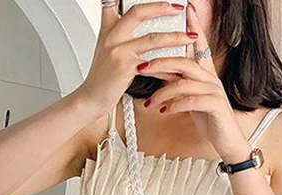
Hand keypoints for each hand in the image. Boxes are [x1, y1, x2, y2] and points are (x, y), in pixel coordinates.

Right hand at [79, 1, 193, 115]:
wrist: (91, 98)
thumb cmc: (103, 78)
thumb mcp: (108, 52)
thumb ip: (122, 38)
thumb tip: (144, 32)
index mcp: (108, 29)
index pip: (115, 3)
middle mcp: (112, 36)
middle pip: (139, 13)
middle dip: (161, 7)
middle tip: (178, 8)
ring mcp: (119, 51)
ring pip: (152, 38)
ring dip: (175, 37)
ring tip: (189, 37)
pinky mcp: (126, 67)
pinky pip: (154, 64)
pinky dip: (168, 67)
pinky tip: (179, 68)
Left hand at [138, 3, 251, 162]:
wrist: (227, 142)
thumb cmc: (209, 119)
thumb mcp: (190, 97)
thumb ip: (177, 82)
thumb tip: (159, 69)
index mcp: (206, 73)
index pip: (199, 44)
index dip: (194, 25)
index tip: (186, 8)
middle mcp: (211, 78)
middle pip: (183, 62)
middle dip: (160, 63)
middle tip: (141, 67)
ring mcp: (214, 91)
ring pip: (183, 82)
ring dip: (162, 92)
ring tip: (150, 102)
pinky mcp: (215, 106)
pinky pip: (191, 101)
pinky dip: (174, 105)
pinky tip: (164, 111)